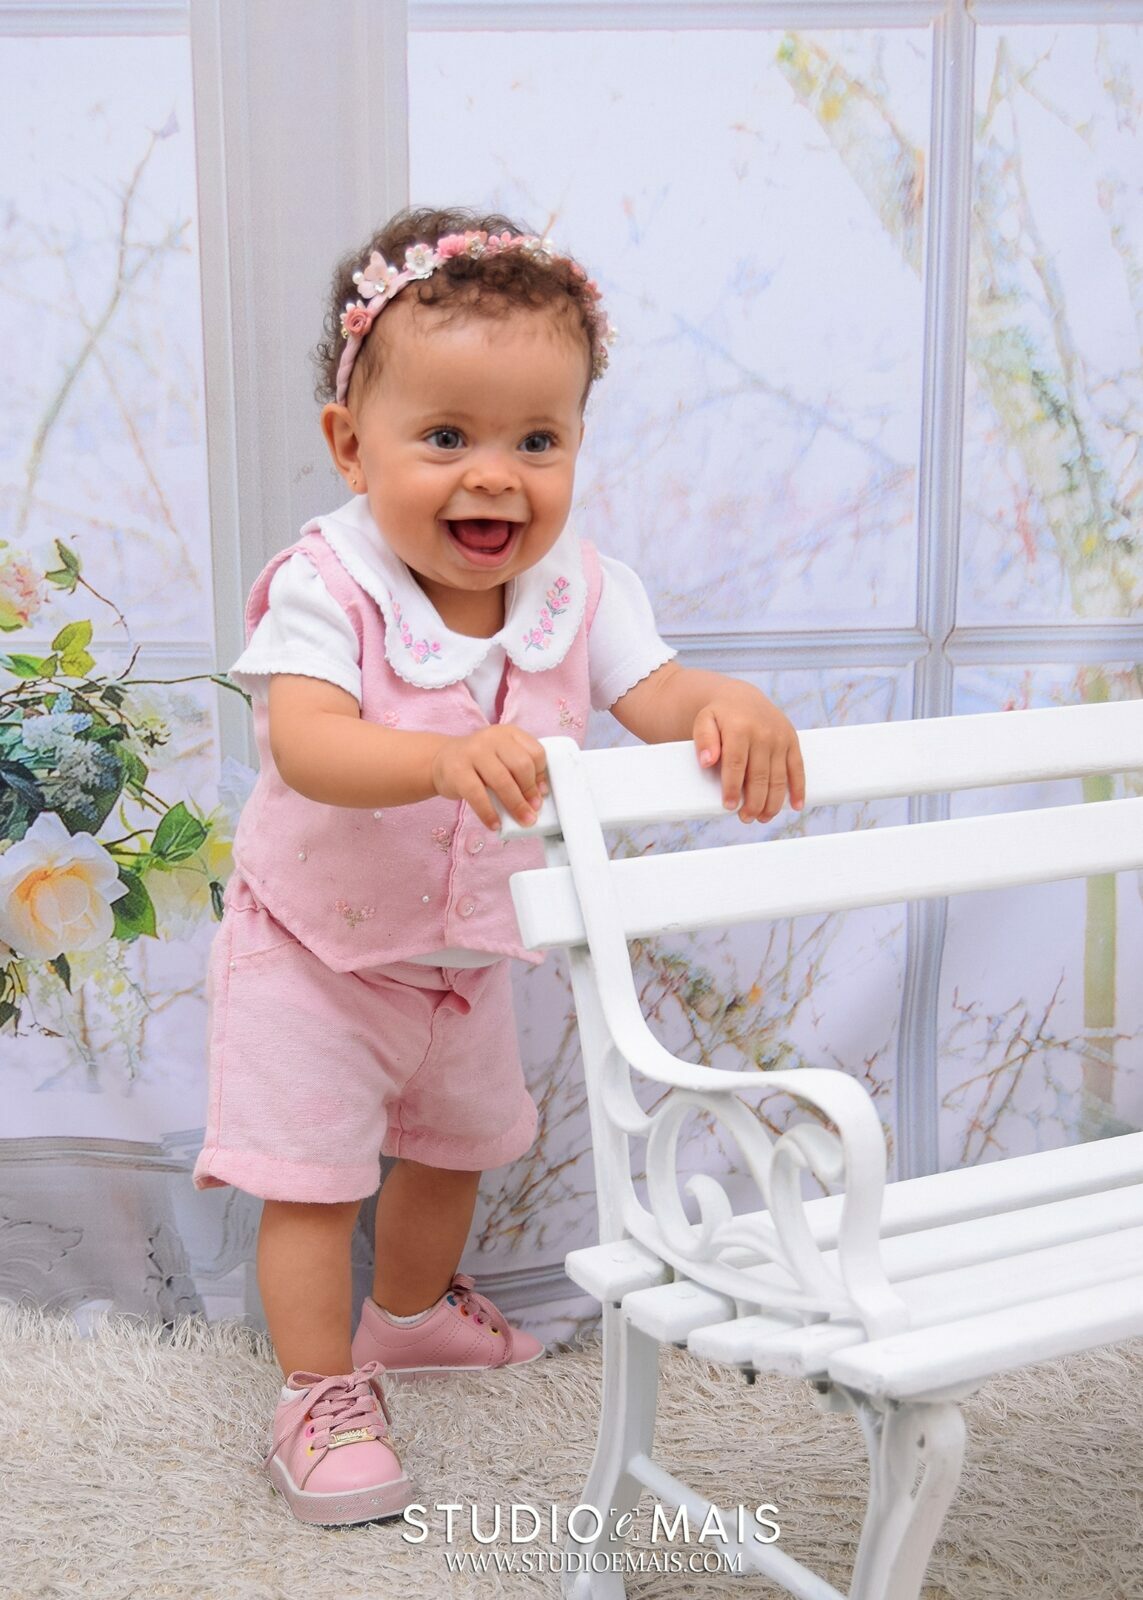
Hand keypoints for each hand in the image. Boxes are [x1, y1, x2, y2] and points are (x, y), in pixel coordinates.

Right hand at [430, 724, 549, 830]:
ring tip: (523, 820)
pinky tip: (495, 824)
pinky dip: (489, 813)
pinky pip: (477, 795)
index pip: (535, 752)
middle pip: (521, 765)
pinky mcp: (457, 770)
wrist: (441, 761)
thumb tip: (540, 793)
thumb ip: (520, 770)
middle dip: (530, 792)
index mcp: (508, 733)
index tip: (541, 793)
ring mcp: (473, 752)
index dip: (541, 775)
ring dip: (516, 805)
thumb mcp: (502, 759)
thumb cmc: (479, 764)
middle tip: (534, 810)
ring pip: (502, 780)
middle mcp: (492, 738)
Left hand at [693, 684, 804, 822]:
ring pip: (779, 777)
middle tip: (745, 818)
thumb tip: (707, 761)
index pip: (736, 764)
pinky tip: (795, 806)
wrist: (742, 698)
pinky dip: (798, 789)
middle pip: (759, 776)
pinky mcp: (792, 741)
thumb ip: (703, 740)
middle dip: (754, 802)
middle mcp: (763, 733)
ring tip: (762, 817)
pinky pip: (798, 768)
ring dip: (772, 802)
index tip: (730, 806)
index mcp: (740, 728)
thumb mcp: (704, 721)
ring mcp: (780, 738)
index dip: (733, 788)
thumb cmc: (720, 716)